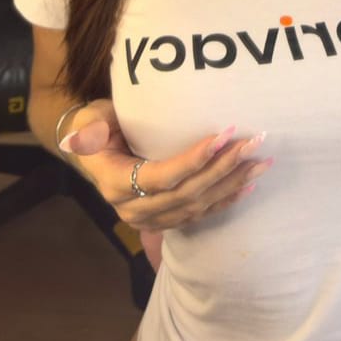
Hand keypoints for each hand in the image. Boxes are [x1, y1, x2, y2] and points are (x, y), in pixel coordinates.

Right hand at [58, 98, 271, 231]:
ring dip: (232, 183)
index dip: (194, 160)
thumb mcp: (89, 120)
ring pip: (198, 205)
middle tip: (254, 143)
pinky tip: (248, 185)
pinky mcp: (167, 219)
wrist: (97, 152)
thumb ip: (89, 129)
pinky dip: (226, 199)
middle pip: (187, 193)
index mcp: (116, 184)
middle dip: (224, 168)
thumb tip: (78, 139)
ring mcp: (151, 218)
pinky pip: (200, 213)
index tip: (224, 135)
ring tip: (261, 162)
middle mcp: (134, 208)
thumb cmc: (97, 128)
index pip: (162, 177)